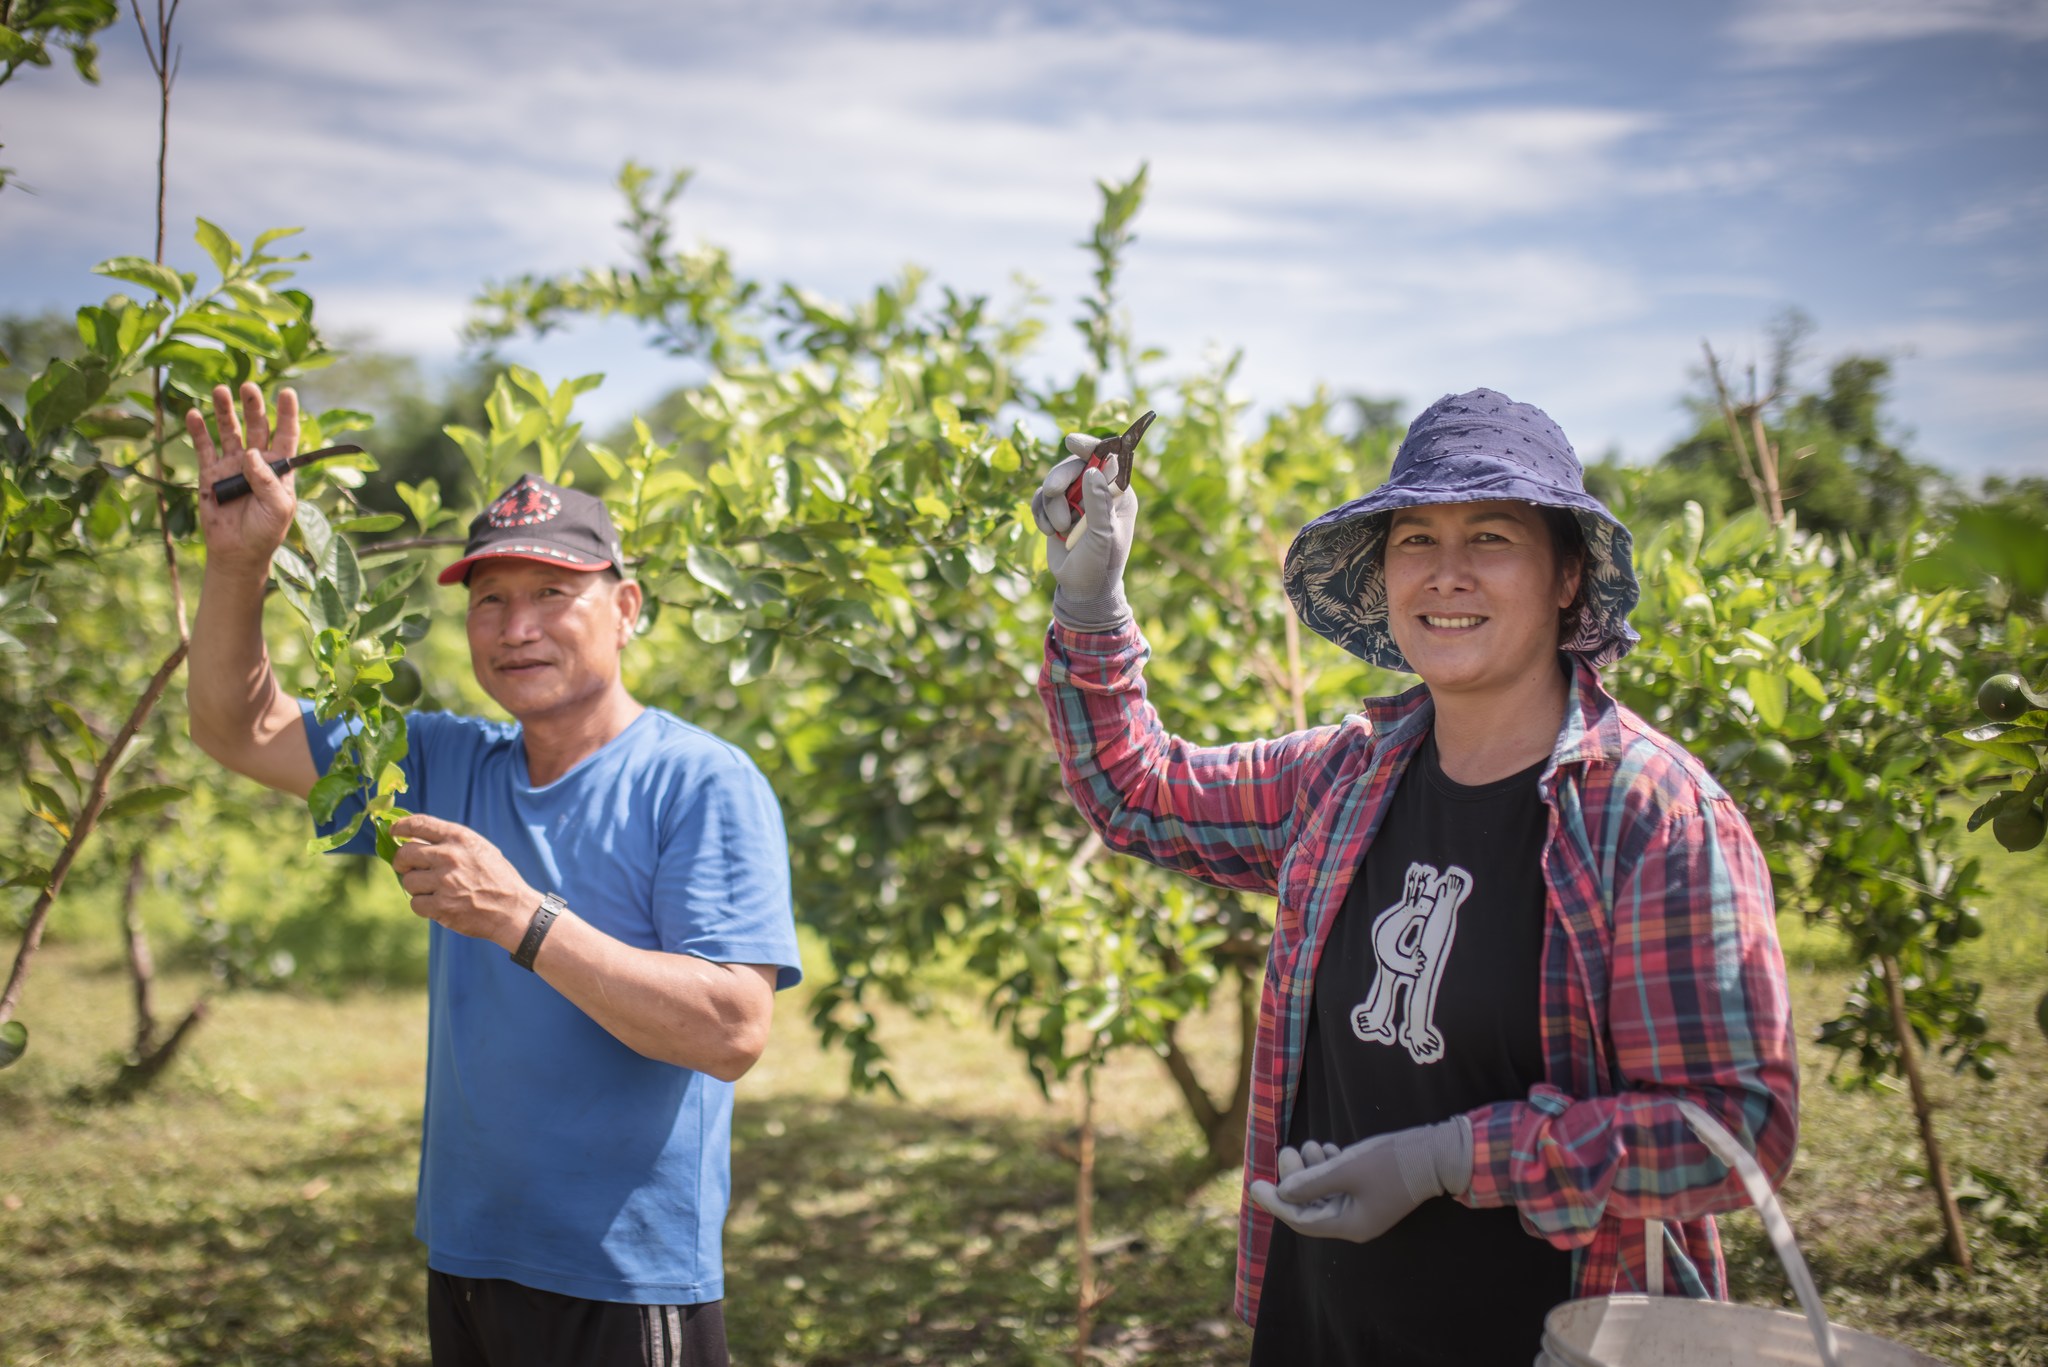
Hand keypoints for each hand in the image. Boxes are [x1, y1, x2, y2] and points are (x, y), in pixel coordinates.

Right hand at [188, 381, 298, 576]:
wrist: (238, 551)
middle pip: (256, 426)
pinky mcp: (210, 473)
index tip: (286, 392)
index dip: (287, 413)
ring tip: (221, 390)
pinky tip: (192, 415)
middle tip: (248, 386)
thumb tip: (251, 453)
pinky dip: (198, 431)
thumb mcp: (279, 507)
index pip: (286, 435)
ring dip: (224, 411)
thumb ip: (267, 480)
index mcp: (279, 467)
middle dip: (252, 406)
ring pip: (228, 431)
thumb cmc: (266, 530)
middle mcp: (256, 461)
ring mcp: (232, 464)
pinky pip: (204, 448)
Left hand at [389, 814, 543, 950]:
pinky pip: (415, 903)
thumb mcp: (479, 848)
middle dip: (401, 862)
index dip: (400, 827)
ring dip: (416, 887)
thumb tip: (413, 838)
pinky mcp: (441, 906)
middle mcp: (450, 856)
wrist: (513, 909)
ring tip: (434, 890)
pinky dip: (423, 906)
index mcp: (460, 838)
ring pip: (408, 881)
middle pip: (405, 853)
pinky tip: (438, 905)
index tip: (394, 832)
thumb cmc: (496, 877)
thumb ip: (450, 842)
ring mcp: (445, 882)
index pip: (419, 824)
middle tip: (407, 868)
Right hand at [1030, 433, 1135, 631]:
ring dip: (1052, 505)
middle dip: (1061, 478)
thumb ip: (1098, 503)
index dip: (1090, 446)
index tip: (1072, 442)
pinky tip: (1050, 532)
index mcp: (1119, 494)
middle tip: (1053, 491)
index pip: (1108, 458)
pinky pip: (1041, 499)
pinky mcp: (1056, 511)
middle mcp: (1098, 493)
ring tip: (1060, 529)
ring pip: (1054, 482)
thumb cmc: (1100, 564)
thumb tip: (1092, 470)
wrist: (1081, 590)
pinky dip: (1041, 513)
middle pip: (1075, 466)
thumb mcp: (1102, 535)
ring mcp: (1076, 501)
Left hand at [1248, 1116, 1471, 1243]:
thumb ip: (1312, 1183)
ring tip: (1308, 1145)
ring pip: (1324, 1192)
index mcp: (1350, 1225)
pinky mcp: (1370, 1190)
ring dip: (1311, 1169)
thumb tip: (1282, 1193)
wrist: (1435, 1152)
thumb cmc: (1391, 1161)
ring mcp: (1364, 1206)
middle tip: (1286, 1151)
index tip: (1254, 1184)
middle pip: (1311, 1205)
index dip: (1276, 1203)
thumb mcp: (1346, 1168)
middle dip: (1295, 1179)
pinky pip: (1338, 1183)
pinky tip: (1325, 1147)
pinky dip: (1327, 1167)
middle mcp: (1355, 1221)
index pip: (1302, 1220)